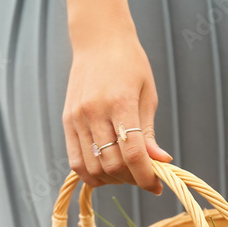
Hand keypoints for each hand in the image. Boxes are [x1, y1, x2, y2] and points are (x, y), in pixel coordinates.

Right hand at [62, 31, 172, 194]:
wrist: (98, 39)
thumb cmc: (129, 63)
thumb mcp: (147, 94)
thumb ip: (148, 132)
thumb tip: (160, 162)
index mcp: (120, 102)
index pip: (133, 154)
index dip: (146, 177)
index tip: (157, 187)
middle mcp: (94, 112)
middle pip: (112, 165)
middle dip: (131, 179)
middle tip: (143, 177)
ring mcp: (77, 118)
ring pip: (92, 167)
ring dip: (111, 179)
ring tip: (124, 174)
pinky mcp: (67, 122)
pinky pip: (75, 160)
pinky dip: (90, 174)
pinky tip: (104, 173)